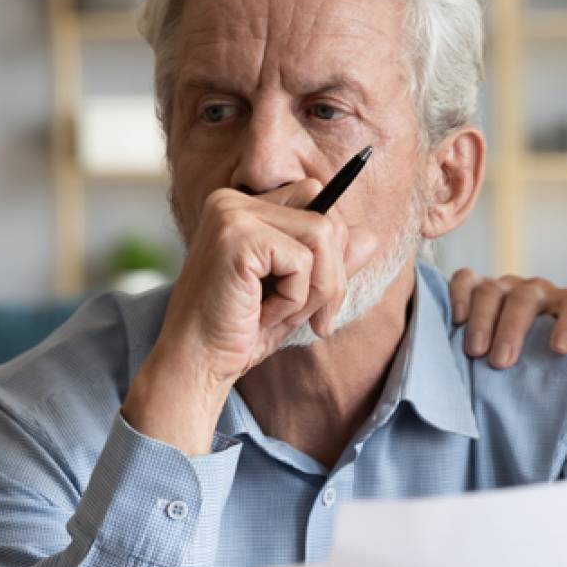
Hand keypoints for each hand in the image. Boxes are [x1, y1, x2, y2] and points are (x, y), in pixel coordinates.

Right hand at [123, 183, 377, 455]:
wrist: (195, 365)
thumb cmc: (240, 332)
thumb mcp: (297, 294)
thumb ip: (329, 264)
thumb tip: (370, 236)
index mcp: (242, 206)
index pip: (317, 200)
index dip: (331, 251)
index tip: (319, 301)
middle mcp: (232, 201)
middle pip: (326, 216)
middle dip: (334, 274)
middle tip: (315, 318)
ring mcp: (232, 214)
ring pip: (323, 235)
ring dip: (317, 289)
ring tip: (283, 315)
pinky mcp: (237, 236)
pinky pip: (303, 261)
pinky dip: (295, 298)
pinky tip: (263, 314)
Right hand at [446, 268, 566, 368]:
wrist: (519, 348)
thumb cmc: (552, 357)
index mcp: (566, 304)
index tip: (561, 350)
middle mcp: (535, 290)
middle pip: (526, 297)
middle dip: (513, 329)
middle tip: (503, 362)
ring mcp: (503, 286)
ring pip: (491, 290)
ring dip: (482, 320)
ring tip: (476, 352)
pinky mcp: (473, 286)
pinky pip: (464, 280)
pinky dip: (458, 295)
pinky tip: (455, 321)